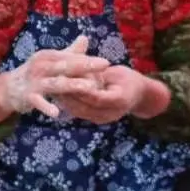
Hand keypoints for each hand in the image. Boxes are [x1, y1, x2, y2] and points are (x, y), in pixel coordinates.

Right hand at [0, 36, 110, 123]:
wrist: (9, 88)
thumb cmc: (36, 73)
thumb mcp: (51, 61)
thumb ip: (69, 52)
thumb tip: (86, 38)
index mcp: (49, 56)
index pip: (71, 57)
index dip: (88, 60)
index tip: (106, 63)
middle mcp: (41, 65)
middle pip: (66, 66)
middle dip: (85, 65)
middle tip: (104, 67)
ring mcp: (34, 81)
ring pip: (55, 83)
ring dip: (72, 85)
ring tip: (89, 88)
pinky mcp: (27, 96)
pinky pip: (38, 102)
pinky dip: (46, 106)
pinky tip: (56, 113)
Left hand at [52, 65, 166, 124]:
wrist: (138, 97)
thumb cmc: (129, 80)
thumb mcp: (119, 74)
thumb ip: (102, 75)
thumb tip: (84, 70)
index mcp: (120, 100)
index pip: (95, 96)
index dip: (80, 88)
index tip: (66, 78)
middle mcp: (111, 113)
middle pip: (84, 106)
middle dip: (67, 95)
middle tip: (52, 84)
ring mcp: (103, 119)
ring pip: (79, 111)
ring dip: (64, 101)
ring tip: (51, 89)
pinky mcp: (96, 120)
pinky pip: (80, 113)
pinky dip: (68, 104)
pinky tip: (57, 96)